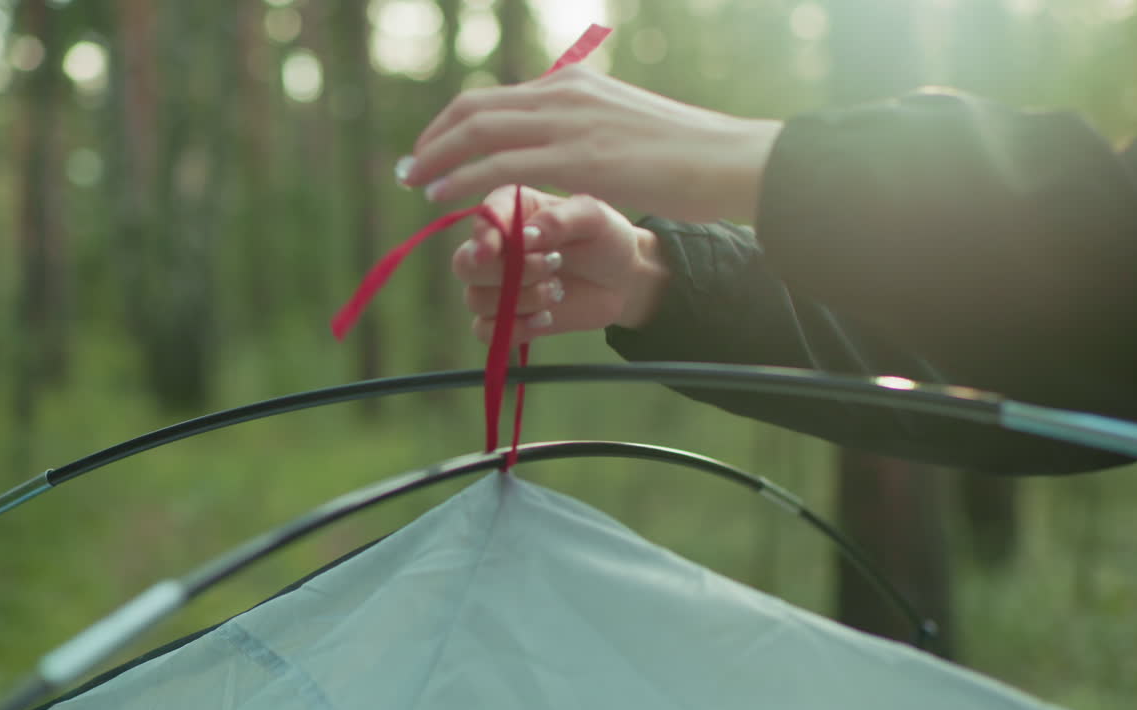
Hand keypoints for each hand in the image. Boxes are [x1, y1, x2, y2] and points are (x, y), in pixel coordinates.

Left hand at [400, 65, 782, 222]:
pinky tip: (441, 197)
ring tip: (414, 183)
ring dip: (437, 158)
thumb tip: (562, 150)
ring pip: (479, 133)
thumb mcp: (625, 129)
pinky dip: (461, 179)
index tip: (434, 148)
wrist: (726, 160)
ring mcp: (569, 122)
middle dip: (434, 138)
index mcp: (574, 84)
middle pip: (475, 108)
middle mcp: (564, 93)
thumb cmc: (685, 156)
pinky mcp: (576, 158)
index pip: (497, 98)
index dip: (456, 123)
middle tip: (410, 166)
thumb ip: (587, 132)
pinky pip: (500, 167)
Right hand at [455, 186, 669, 344]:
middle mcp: (495, 246)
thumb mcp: (594, 218)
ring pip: (476, 299)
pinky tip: (544, 319)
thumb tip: (527, 236)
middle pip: (465, 264)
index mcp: (510, 209)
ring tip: (557, 291)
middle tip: (551, 266)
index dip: (483, 237)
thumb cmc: (605, 238)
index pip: (482, 220)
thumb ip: (560, 220)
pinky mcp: (505, 316)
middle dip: (505, 272)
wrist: (621, 280)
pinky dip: (513, 329)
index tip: (496, 250)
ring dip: (520, 300)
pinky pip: (485, 331)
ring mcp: (496, 284)